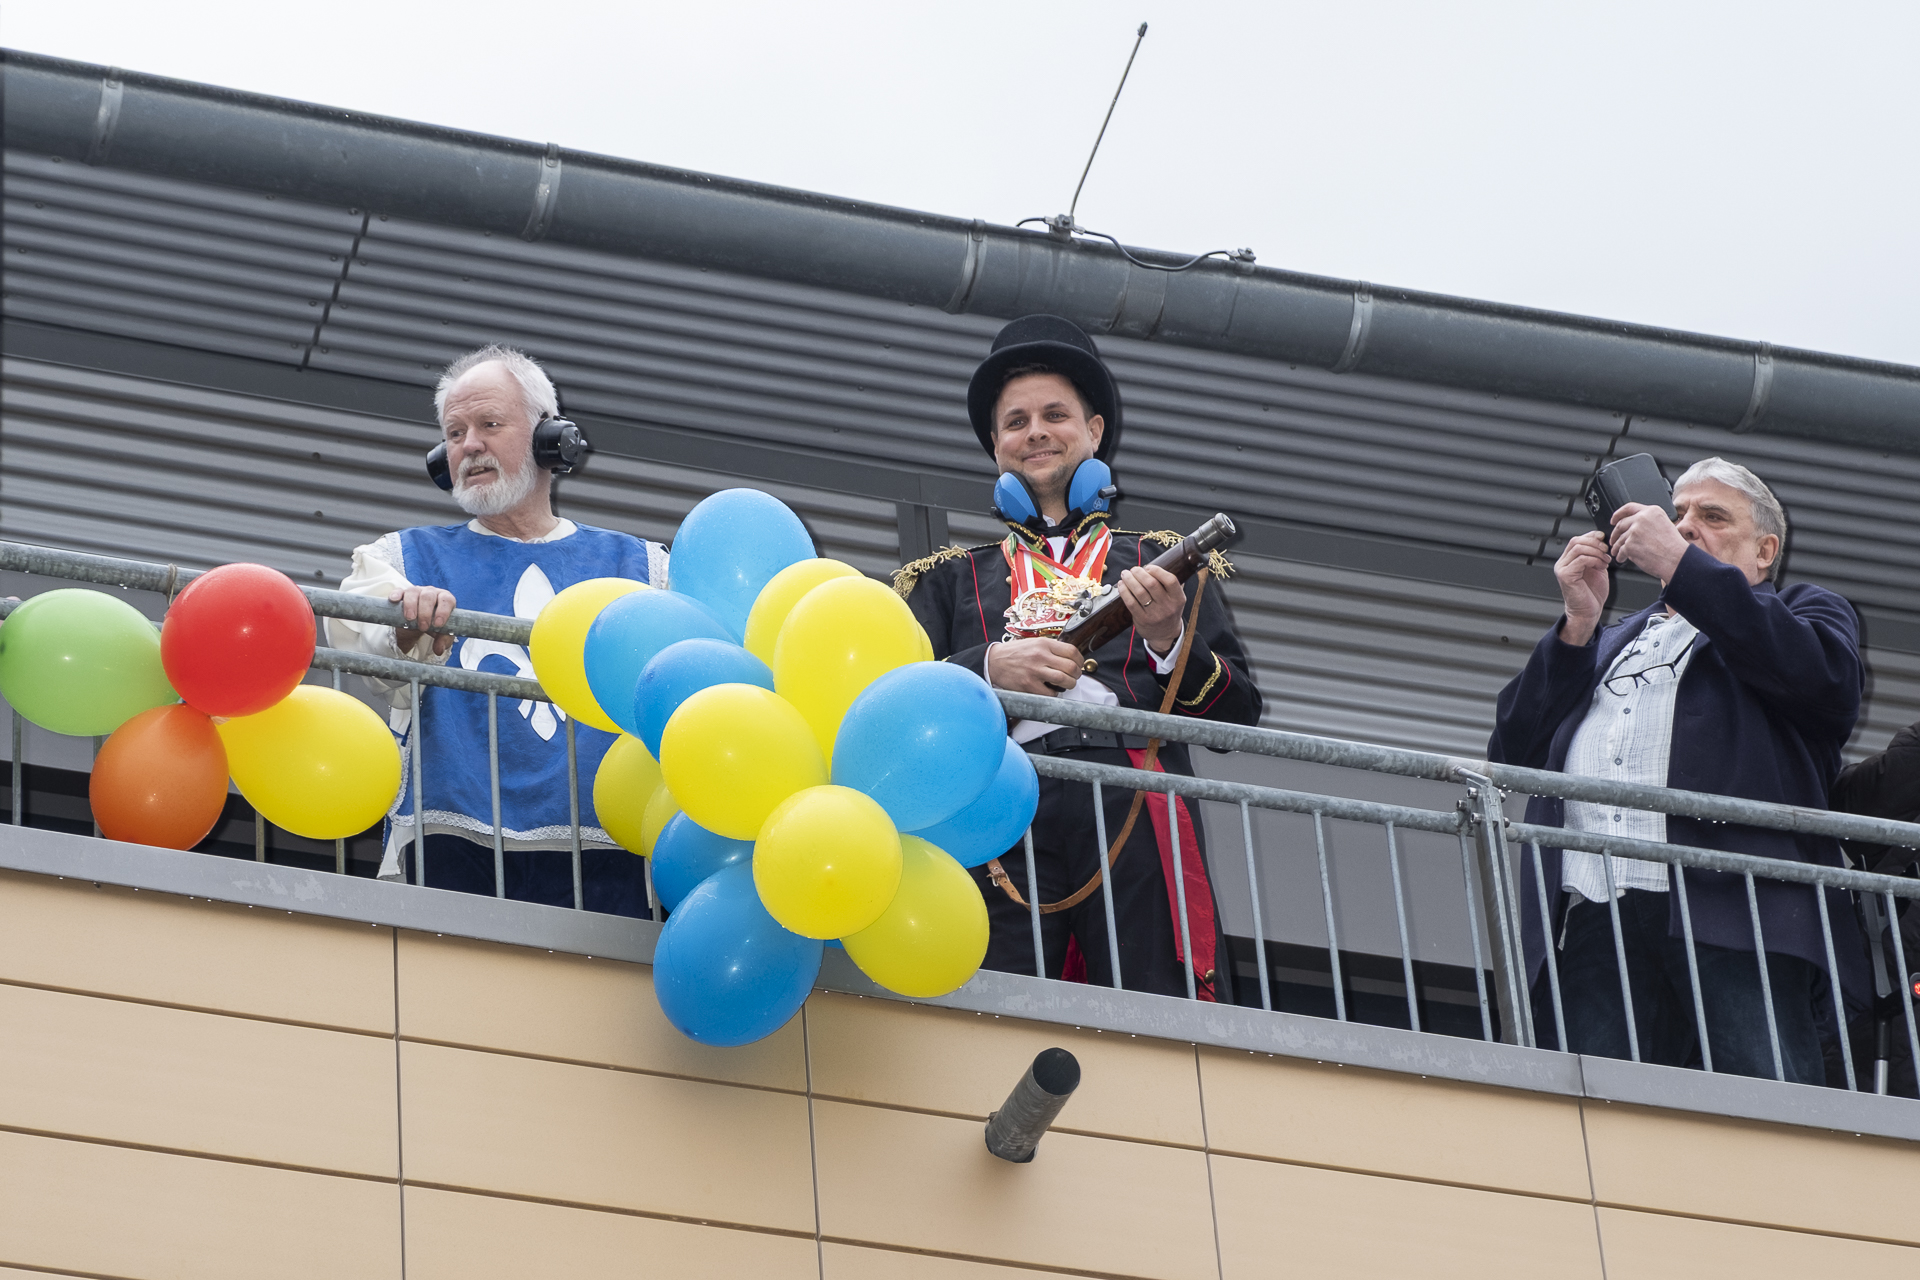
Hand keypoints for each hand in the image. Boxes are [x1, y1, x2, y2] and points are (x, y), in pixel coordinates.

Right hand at [390, 586, 456, 656]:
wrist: (419, 622)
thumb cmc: (434, 624)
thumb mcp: (441, 633)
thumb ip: (443, 640)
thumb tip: (439, 650)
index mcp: (445, 600)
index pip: (447, 600)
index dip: (443, 611)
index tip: (438, 624)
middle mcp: (431, 593)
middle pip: (428, 596)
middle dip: (425, 612)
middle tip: (423, 627)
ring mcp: (416, 591)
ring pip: (413, 592)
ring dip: (411, 605)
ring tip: (410, 618)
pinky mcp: (402, 593)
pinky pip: (398, 590)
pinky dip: (396, 594)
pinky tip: (394, 600)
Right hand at [988, 638, 1083, 695]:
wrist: (994, 661)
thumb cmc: (1014, 653)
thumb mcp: (1033, 643)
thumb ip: (1051, 648)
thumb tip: (1070, 657)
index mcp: (1043, 644)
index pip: (1072, 651)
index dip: (1080, 660)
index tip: (1079, 664)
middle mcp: (1040, 656)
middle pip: (1071, 667)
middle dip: (1077, 674)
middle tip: (1074, 676)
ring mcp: (1035, 671)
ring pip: (1064, 680)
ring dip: (1069, 684)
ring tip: (1066, 684)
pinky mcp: (1029, 685)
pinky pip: (1050, 693)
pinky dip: (1054, 694)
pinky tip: (1050, 690)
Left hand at [1117, 565, 1185, 653]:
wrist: (1165, 635)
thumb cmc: (1169, 611)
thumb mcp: (1177, 599)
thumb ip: (1171, 584)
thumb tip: (1156, 566)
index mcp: (1178, 598)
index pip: (1170, 580)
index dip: (1157, 570)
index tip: (1148, 567)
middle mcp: (1168, 606)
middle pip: (1151, 584)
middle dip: (1139, 573)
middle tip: (1133, 569)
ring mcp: (1155, 614)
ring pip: (1139, 592)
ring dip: (1130, 580)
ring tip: (1125, 574)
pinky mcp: (1142, 620)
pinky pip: (1131, 603)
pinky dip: (1124, 591)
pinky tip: (1122, 585)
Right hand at [1554, 531, 1610, 645]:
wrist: (1588, 612)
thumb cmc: (1592, 594)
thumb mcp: (1597, 568)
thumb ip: (1596, 555)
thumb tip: (1601, 540)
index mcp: (1569, 560)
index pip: (1577, 539)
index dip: (1592, 536)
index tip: (1604, 539)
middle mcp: (1562, 563)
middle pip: (1576, 541)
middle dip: (1595, 543)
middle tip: (1606, 551)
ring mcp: (1562, 569)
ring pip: (1579, 548)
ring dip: (1596, 552)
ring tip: (1605, 561)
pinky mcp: (1565, 575)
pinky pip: (1581, 559)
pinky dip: (1594, 560)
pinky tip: (1601, 567)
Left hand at [1607, 502, 1688, 583]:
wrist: (1677, 559)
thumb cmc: (1674, 546)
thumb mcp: (1664, 524)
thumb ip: (1649, 522)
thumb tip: (1635, 525)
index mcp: (1652, 511)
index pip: (1629, 508)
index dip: (1618, 514)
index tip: (1613, 520)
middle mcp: (1642, 519)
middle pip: (1621, 524)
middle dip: (1615, 534)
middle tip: (1613, 540)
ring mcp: (1634, 531)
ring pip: (1619, 539)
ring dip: (1617, 547)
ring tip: (1617, 552)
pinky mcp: (1630, 545)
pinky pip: (1620, 550)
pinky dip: (1620, 555)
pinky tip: (1622, 558)